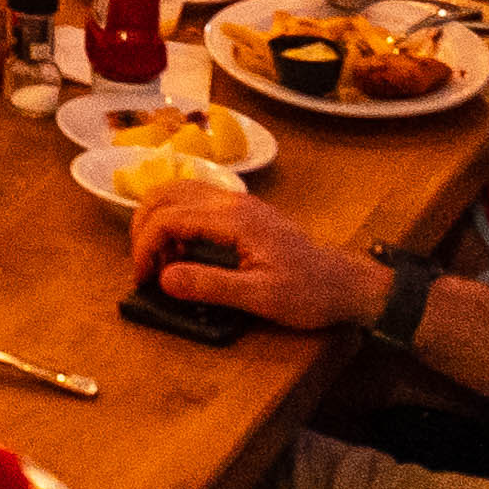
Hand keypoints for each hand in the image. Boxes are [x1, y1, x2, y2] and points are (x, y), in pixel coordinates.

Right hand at [129, 184, 382, 333]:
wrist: (346, 285)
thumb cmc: (308, 294)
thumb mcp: (260, 298)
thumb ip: (210, 285)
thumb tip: (163, 278)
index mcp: (233, 218)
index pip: (168, 218)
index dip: (145, 247)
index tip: (143, 279)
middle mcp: (231, 200)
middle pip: (164, 195)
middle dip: (143, 229)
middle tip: (144, 268)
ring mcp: (236, 200)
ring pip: (175, 191)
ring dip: (156, 220)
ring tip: (158, 259)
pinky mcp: (241, 209)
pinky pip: (192, 199)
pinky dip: (173, 218)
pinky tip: (180, 249)